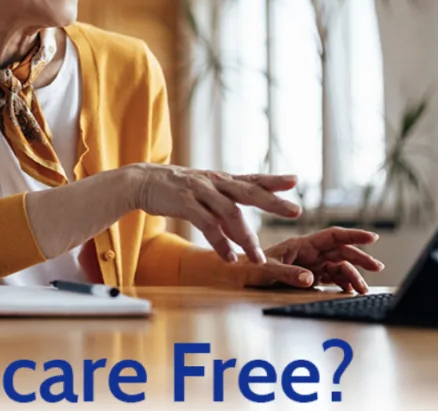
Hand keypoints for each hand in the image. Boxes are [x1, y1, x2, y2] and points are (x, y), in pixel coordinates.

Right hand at [125, 164, 301, 263]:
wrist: (141, 181)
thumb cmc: (175, 188)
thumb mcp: (202, 188)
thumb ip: (222, 201)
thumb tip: (241, 221)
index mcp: (221, 179)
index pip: (252, 178)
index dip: (273, 180)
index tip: (295, 181)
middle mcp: (214, 182)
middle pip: (249, 191)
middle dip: (273, 202)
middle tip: (295, 211)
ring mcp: (200, 191)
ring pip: (230, 213)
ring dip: (246, 237)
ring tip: (258, 257)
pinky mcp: (184, 202)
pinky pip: (207, 224)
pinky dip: (220, 242)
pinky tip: (228, 257)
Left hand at [241, 227, 383, 293]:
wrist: (241, 275)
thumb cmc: (252, 267)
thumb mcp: (268, 270)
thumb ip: (290, 274)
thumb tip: (311, 278)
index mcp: (302, 244)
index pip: (332, 236)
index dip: (353, 235)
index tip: (372, 237)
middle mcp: (310, 252)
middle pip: (341, 252)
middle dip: (360, 258)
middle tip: (377, 266)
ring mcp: (311, 264)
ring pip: (339, 266)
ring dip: (353, 275)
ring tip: (363, 288)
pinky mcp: (310, 276)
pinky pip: (332, 277)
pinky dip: (343, 283)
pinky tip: (351, 290)